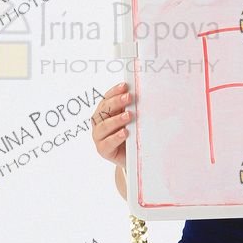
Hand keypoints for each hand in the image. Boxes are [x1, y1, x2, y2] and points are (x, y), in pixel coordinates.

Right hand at [92, 81, 134, 199]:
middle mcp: (98, 122)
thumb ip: (132, 108)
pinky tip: (125, 132)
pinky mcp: (102, 150)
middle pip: (104, 110)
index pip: (106, 98)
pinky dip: (116, 137)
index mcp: (104, 111)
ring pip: (103, 126)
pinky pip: (107, 143)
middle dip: (116, 102)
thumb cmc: (132, 134)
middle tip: (129, 98)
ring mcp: (98, 137)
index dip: (114, 91)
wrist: (131, 157)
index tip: (125, 86)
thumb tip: (144, 92)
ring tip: (129, 116)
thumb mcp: (133, 119)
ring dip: (116, 120)